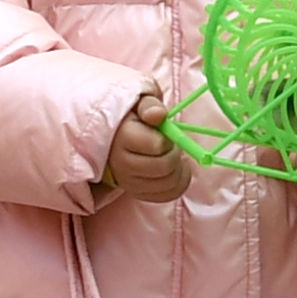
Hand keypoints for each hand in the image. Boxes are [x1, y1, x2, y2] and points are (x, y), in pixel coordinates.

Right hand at [93, 93, 192, 208]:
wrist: (116, 136)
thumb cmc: (134, 116)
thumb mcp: (140, 102)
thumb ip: (149, 105)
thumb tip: (158, 115)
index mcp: (122, 137)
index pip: (158, 145)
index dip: (168, 137)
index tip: (164, 131)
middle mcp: (121, 164)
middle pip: (164, 167)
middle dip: (175, 153)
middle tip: (171, 144)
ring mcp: (127, 182)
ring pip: (168, 184)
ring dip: (179, 168)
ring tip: (173, 154)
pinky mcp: (136, 193)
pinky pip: (167, 195)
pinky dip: (180, 182)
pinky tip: (176, 168)